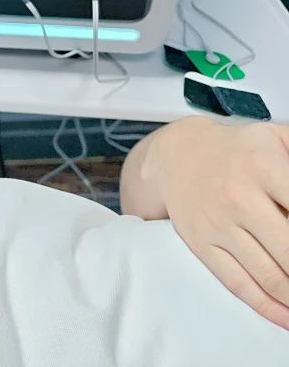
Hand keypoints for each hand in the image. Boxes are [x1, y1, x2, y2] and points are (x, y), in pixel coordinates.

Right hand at [122, 117, 288, 328]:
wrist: (174, 153)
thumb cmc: (237, 149)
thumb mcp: (277, 137)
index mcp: (263, 166)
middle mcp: (238, 197)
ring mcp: (217, 224)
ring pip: (270, 276)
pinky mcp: (201, 244)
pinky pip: (239, 284)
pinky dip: (269, 307)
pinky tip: (288, 316)